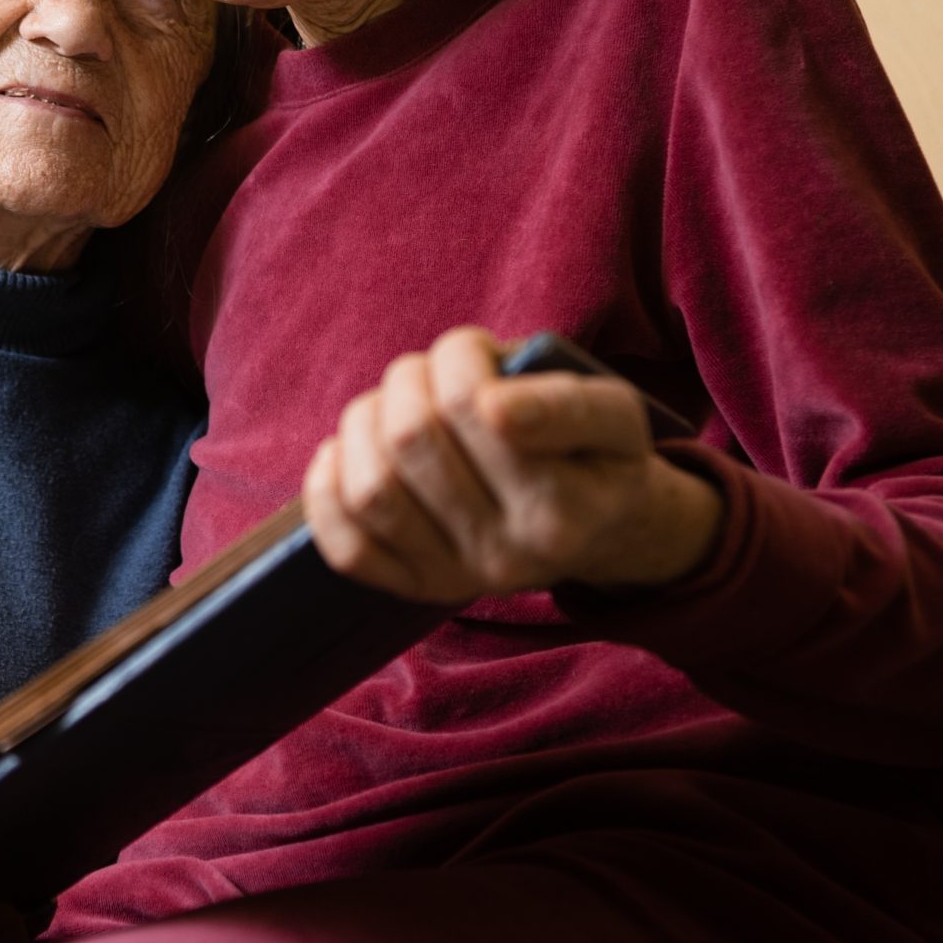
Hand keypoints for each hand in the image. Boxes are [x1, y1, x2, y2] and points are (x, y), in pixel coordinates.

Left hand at [303, 326, 722, 603]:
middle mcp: (507, 555)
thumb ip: (566, 403)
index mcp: (562, 509)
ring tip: (396, 404)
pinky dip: (328, 490)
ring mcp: (457, 578)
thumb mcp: (614, 415)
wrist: (594, 528)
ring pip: (371, 489)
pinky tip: (349, 453)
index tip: (476, 353)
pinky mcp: (415, 588)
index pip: (475, 407)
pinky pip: (348, 549)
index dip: (460, 356)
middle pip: (413, 437)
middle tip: (436, 371)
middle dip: (412, 379)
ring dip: (365, 422)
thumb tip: (492, 405)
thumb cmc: (592, 452)